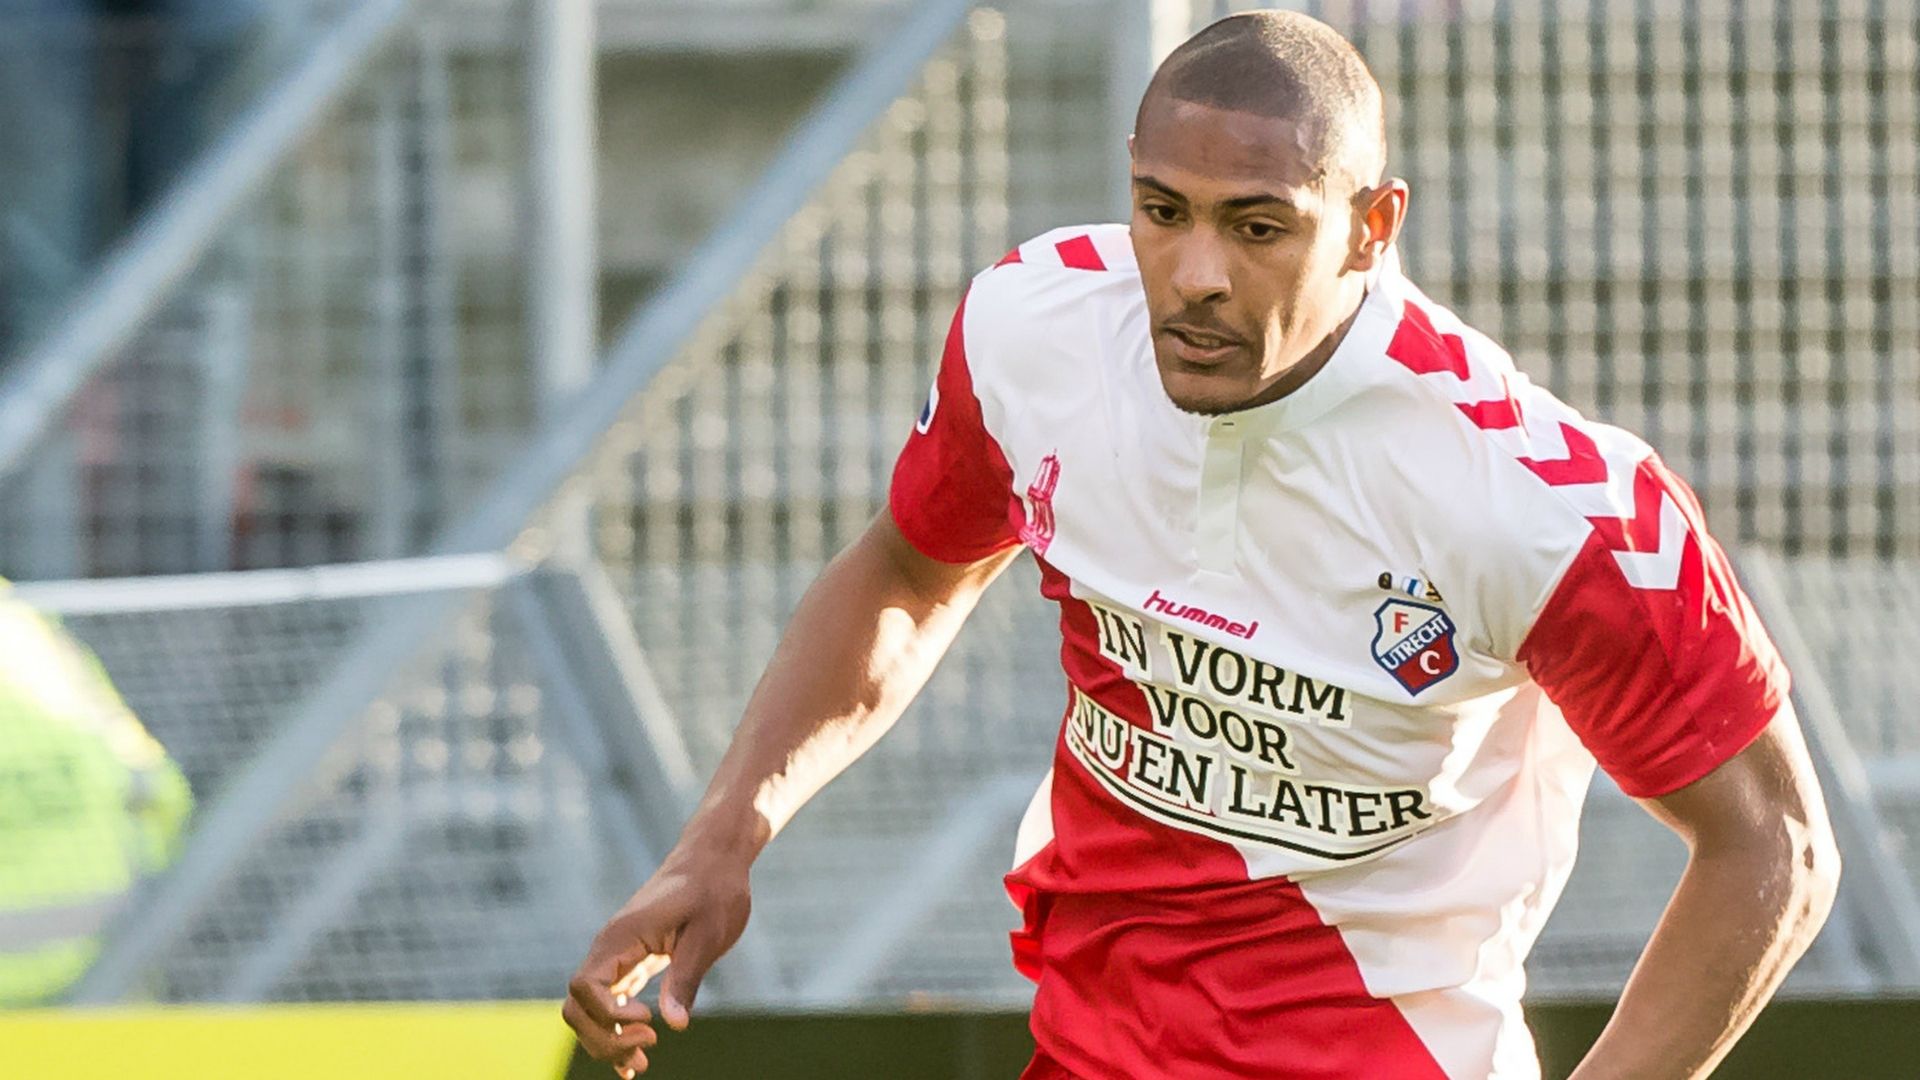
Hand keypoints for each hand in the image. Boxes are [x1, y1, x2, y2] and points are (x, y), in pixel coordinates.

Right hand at [562, 857, 752, 1076]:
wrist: (714, 860)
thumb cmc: (713, 890)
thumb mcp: (707, 934)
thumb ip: (686, 978)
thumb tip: (673, 1025)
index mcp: (621, 936)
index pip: (584, 986)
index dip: (608, 1014)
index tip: (649, 1019)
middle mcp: (610, 948)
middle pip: (577, 1006)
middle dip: (604, 1037)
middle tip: (648, 1047)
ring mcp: (616, 957)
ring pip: (588, 1010)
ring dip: (607, 1040)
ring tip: (642, 1062)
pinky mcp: (630, 964)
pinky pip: (608, 1003)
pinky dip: (614, 1031)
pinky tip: (632, 1060)